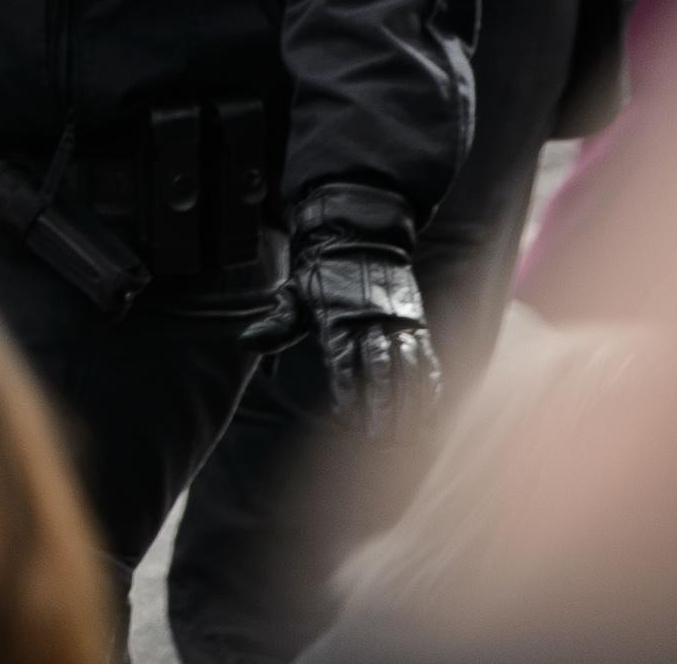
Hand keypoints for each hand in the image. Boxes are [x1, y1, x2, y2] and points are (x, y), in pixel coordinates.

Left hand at [243, 184, 438, 443]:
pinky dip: (430, 386)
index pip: (345, 364)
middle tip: (381, 441)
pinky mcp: (416, 322)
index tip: (347, 420)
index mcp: (339, 318)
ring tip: (407, 437)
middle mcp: (372, 322)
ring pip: (409, 370)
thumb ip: (277, 323)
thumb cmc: (320, 270)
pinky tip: (430, 412)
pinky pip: (427, 358)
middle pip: (382, 372)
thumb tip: (245, 344)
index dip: (348, 393)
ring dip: (410, 406)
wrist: (358, 235)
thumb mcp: (294, 293)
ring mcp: (398, 323)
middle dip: (384, 409)